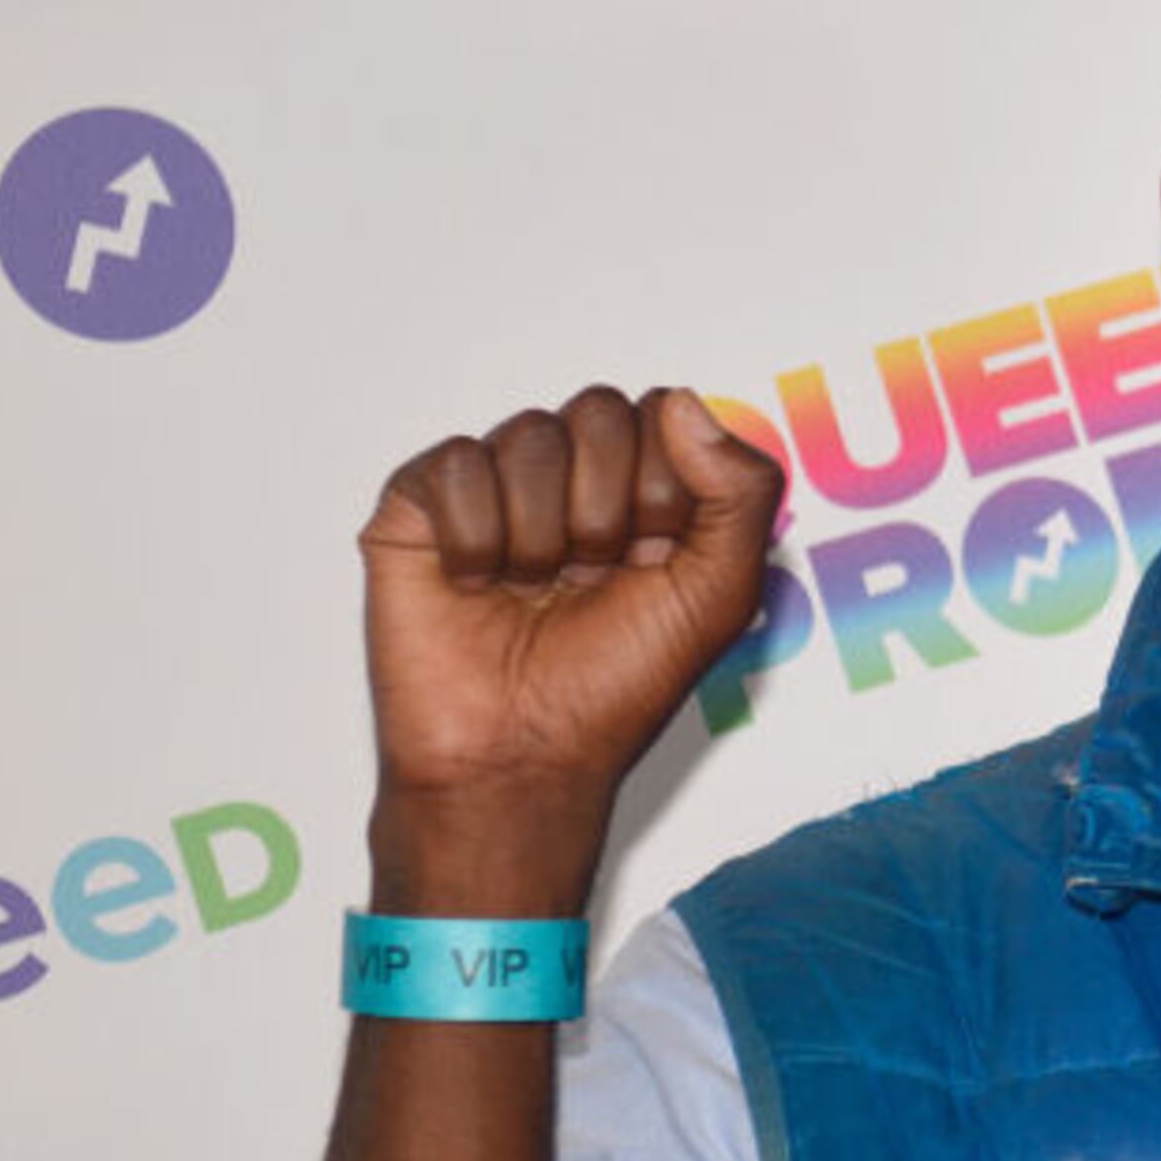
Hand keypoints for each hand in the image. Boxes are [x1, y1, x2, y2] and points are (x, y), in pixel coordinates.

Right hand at [356, 387, 782, 913]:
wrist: (521, 756)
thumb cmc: (617, 683)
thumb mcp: (721, 594)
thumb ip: (741, 491)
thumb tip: (682, 404)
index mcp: (646, 489)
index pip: (665, 412)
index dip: (665, 488)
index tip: (651, 558)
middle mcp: (570, 478)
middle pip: (599, 412)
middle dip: (606, 509)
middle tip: (588, 579)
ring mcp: (493, 487)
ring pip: (529, 434)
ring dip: (542, 533)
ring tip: (531, 589)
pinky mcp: (419, 507)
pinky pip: (455, 463)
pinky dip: (476, 536)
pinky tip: (475, 584)